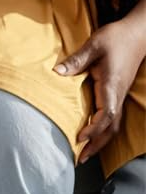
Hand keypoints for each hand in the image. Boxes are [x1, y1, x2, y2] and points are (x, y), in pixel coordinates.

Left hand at [55, 14, 145, 161]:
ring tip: (84, 154)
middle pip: (111, 127)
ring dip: (99, 141)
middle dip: (96, 144)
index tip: (80, 138)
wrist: (136, 34)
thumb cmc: (115, 38)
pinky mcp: (117, 93)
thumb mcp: (94, 45)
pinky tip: (93, 136)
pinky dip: (102, 130)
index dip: (94, 128)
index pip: (107, 114)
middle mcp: (117, 94)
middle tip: (80, 159)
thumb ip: (76, 60)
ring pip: (113, 125)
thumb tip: (57, 73)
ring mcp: (119, 95)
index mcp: (111, 85)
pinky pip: (111, 117)